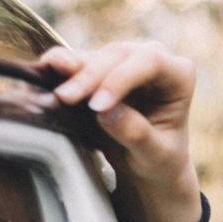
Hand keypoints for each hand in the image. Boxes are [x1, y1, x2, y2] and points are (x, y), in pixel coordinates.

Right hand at [38, 41, 199, 221]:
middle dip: (89, 77)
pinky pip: (78, 62)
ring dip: (70, 72)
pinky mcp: (101, 67)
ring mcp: (125, 59)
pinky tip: (43, 71)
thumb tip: (105, 112)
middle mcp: (153, 59)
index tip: (98, 106)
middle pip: (117, 56)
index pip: (149, 62)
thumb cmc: (161, 161)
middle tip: (65, 99)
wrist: (149, 165)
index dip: (120, 79)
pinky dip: (60, 69)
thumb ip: (136, 134)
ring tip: (53, 91)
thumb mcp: (155, 156)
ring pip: (94, 57)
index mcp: (179, 76)